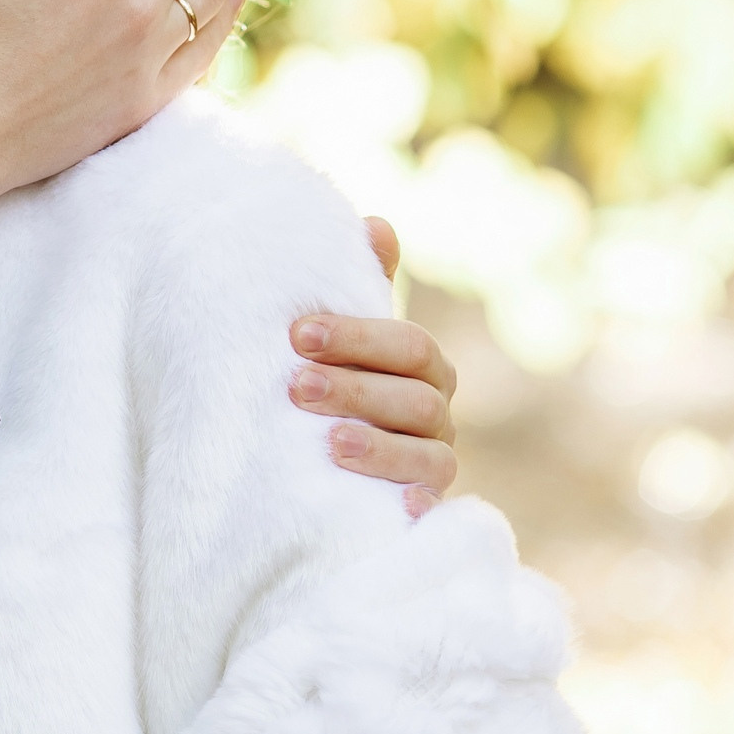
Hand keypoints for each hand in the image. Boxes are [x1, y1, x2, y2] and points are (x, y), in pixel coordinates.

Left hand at [289, 217, 458, 517]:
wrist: (325, 450)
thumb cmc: (336, 374)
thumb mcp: (342, 333)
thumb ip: (359, 283)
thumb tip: (375, 224)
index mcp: (423, 364)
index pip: (408, 345)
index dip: (357, 337)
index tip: (297, 334)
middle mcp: (438, 411)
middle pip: (416, 399)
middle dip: (355, 390)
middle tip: (295, 386)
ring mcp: (434, 462)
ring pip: (428, 454)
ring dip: (378, 447)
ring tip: (329, 442)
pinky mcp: (422, 506)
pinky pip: (434, 509)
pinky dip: (417, 504)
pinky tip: (396, 505)